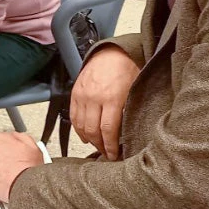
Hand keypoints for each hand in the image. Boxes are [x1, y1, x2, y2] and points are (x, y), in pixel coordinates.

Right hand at [70, 45, 139, 160]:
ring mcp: (82, 95)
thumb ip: (129, 111)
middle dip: (99, 145)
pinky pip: (73, 116)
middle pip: (93, 130)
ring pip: (81, 125)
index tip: (113, 155)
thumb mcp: (134, 91)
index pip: (108, 130)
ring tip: (97, 146)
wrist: (112, 53)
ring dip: (88, 139)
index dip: (110, 146)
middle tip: (106, 153)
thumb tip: (127, 133)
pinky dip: (78, 128)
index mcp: (112, 98)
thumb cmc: (127, 71)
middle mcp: (94, 98)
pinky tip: (85, 136)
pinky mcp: (75, 93)